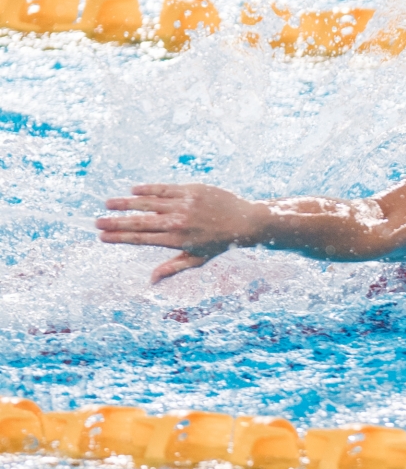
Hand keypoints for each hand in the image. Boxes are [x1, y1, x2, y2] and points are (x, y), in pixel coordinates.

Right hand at [96, 184, 260, 282]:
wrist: (245, 221)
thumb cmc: (220, 243)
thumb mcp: (197, 259)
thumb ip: (172, 268)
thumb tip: (151, 281)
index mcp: (177, 240)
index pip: (141, 239)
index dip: (120, 238)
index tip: (102, 237)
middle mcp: (178, 222)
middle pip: (140, 221)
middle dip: (116, 222)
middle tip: (96, 222)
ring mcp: (185, 204)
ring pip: (149, 202)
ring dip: (126, 203)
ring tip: (108, 204)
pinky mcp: (192, 189)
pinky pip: (165, 188)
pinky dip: (149, 188)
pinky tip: (133, 190)